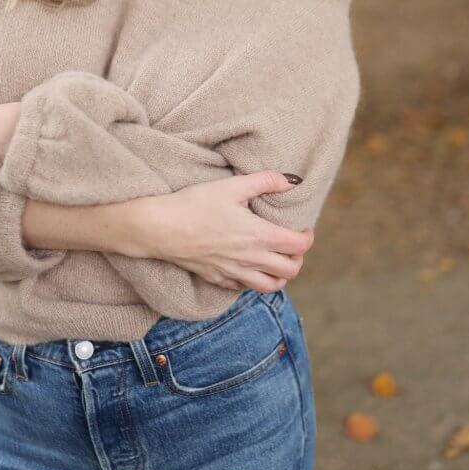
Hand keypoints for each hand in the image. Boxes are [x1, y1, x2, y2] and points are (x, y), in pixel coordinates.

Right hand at [135, 170, 314, 291]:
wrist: (161, 227)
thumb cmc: (195, 204)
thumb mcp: (232, 186)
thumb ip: (265, 181)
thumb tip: (290, 180)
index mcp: (259, 236)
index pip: (298, 246)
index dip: (307, 238)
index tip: (303, 228)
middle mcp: (251, 259)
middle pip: (290, 270)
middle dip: (298, 258)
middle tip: (291, 244)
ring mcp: (234, 273)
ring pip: (271, 286)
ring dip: (281, 275)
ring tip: (277, 260)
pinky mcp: (218, 279)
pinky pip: (246, 289)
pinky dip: (256, 281)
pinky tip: (251, 267)